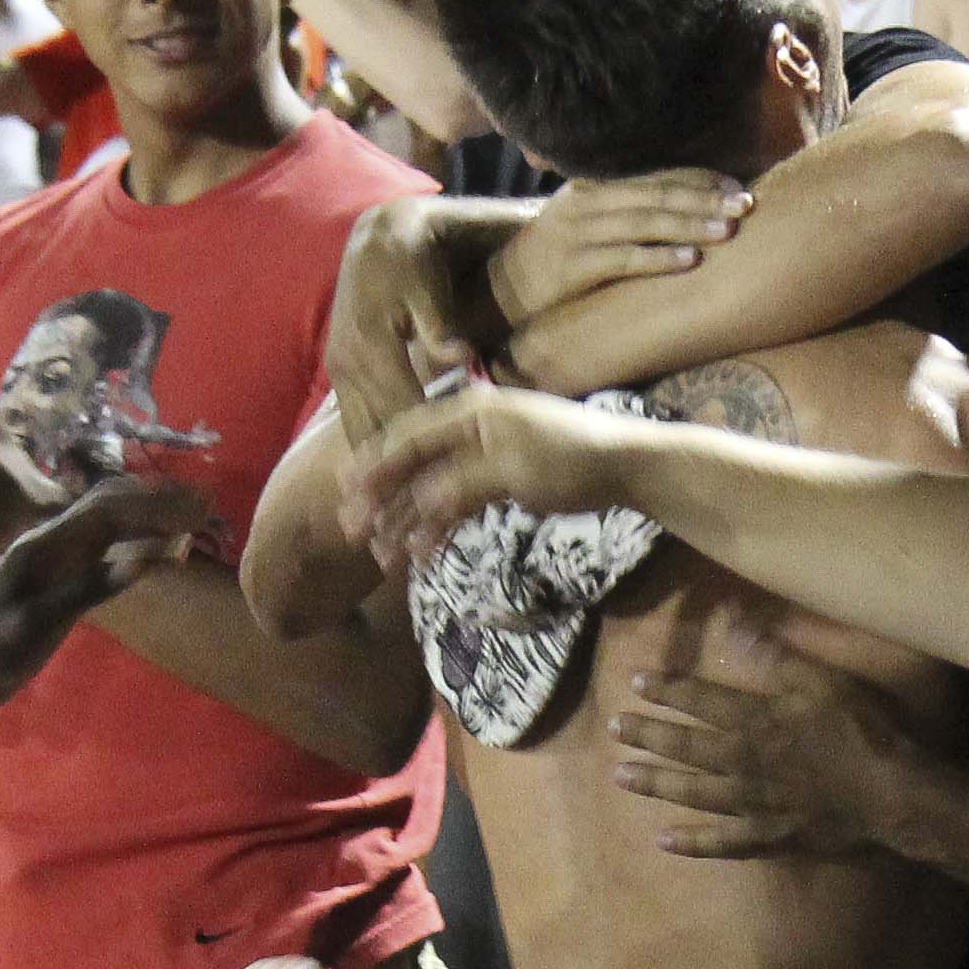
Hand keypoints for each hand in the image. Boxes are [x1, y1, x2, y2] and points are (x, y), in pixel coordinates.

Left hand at [0, 475, 213, 689]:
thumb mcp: (35, 625)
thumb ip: (87, 589)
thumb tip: (144, 559)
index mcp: (43, 545)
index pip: (109, 511)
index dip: (155, 506)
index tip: (197, 508)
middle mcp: (50, 542)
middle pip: (110, 504)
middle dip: (157, 499)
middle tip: (205, 503)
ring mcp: (53, 559)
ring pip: (107, 522)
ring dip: (148, 515)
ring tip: (190, 517)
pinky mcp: (56, 579)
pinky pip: (102, 547)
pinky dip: (133, 540)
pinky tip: (154, 548)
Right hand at [349, 378, 652, 569]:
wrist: (624, 467)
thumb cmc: (570, 459)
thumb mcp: (514, 471)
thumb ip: (461, 484)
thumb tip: (417, 505)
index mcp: (470, 412)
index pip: (409, 436)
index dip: (374, 465)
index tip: (345, 493)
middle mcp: (470, 428)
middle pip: (412, 463)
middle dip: (381, 497)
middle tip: (352, 531)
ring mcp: (483, 454)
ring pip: (431, 487)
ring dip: (406, 519)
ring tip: (382, 555)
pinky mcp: (498, 478)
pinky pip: (456, 501)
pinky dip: (438, 525)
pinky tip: (422, 552)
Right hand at [487, 172, 750, 324]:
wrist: (502, 291)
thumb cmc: (558, 257)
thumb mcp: (588, 221)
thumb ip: (628, 209)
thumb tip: (687, 204)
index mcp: (595, 184)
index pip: (655, 173)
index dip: (698, 177)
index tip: (737, 184)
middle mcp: (587, 201)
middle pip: (655, 193)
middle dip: (704, 197)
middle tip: (745, 203)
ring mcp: (578, 232)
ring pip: (643, 222)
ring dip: (688, 224)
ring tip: (727, 229)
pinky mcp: (573, 266)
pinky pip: (623, 258)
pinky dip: (658, 258)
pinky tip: (689, 260)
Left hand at [607, 626, 947, 858]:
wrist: (890, 794)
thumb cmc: (861, 731)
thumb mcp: (822, 679)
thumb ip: (775, 655)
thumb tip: (732, 624)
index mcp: (757, 720)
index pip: (702, 701)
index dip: (668, 690)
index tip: (636, 682)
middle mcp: (743, 762)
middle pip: (687, 747)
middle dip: (648, 735)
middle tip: (614, 728)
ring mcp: (752, 804)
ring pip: (693, 792)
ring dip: (656, 784)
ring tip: (620, 777)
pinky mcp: (768, 838)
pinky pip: (722, 843)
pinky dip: (692, 843)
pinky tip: (663, 841)